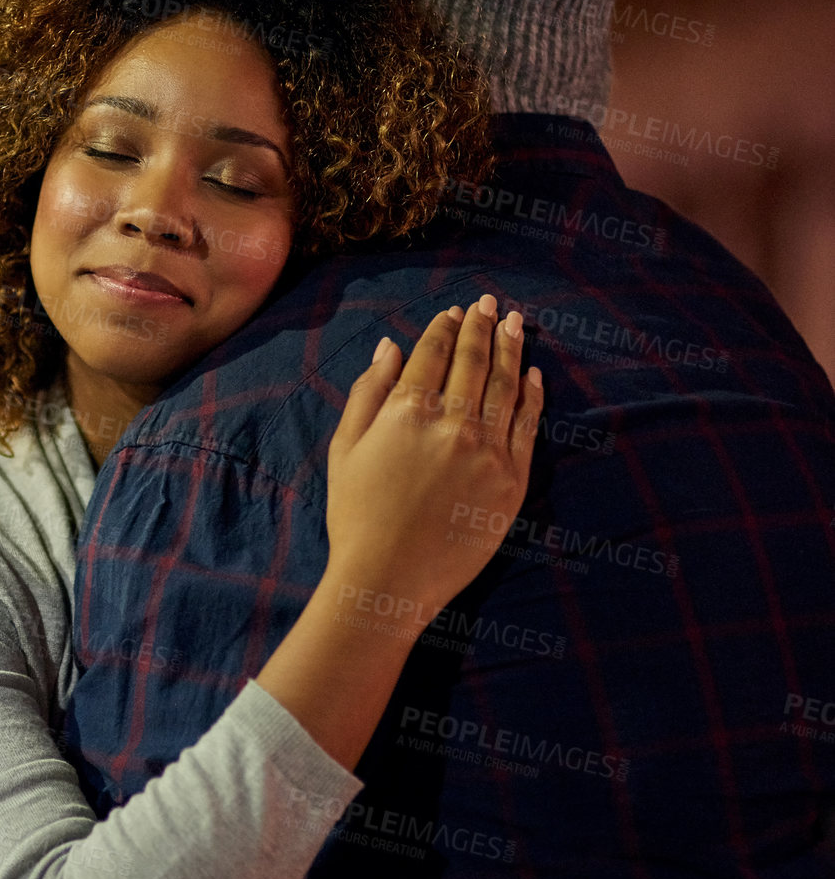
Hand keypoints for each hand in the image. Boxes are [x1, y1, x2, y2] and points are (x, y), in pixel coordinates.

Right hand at [325, 295, 541, 632]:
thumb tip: (390, 348)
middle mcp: (452, 423)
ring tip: (515, 322)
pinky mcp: (512, 479)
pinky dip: (532, 394)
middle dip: (481, 326)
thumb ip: (368, 392)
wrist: (389, 576)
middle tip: (488, 302)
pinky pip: (527, 425)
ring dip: (510, 348)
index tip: (452, 312)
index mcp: (407, 412)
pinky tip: (532, 373)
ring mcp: (487, 451)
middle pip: (472, 361)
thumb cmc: (356, 513)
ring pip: (505, 385)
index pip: (432, 354)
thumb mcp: (346, 447)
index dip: (443, 329)